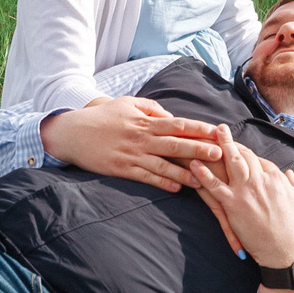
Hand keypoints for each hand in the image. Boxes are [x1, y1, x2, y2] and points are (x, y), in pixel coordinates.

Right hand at [40, 96, 223, 191]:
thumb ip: (151, 108)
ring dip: (185, 172)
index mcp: (145, 122)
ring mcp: (132, 155)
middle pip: (175, 144)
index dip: (199, 128)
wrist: (73, 132)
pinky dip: (161, 183)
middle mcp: (141, 139)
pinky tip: (176, 188)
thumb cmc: (102, 116)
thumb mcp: (128, 103)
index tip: (217, 131)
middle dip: (199, 150)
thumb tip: (171, 117)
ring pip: (163, 165)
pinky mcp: (121, 169)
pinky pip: (145, 178)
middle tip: (220, 154)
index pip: (178, 124)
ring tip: (204, 179)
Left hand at [188, 125, 293, 282]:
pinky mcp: (233, 205)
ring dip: (218, 146)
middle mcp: (261, 181)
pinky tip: (194, 164)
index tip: (241, 150)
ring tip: (207, 135)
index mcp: (278, 180)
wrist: (287, 253)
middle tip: (220, 130)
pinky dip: (203, 174)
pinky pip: (214, 186)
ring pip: (230, 163)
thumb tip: (290, 174)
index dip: (249, 154)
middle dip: (232, 142)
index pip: (261, 160)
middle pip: (245, 156)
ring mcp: (246, 192)